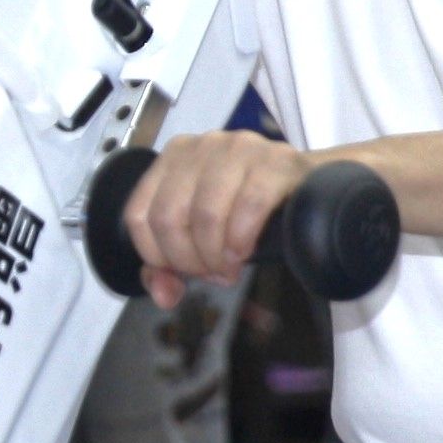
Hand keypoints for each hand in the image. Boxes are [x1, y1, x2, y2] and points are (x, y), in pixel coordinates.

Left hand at [120, 131, 308, 308]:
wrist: (304, 184)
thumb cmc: (247, 204)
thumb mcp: (200, 230)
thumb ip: (169, 264)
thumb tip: (164, 294)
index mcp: (172, 159)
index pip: (138, 216)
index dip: (157, 256)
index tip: (181, 272)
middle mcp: (200, 147)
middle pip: (169, 217)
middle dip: (190, 260)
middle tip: (211, 273)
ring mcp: (237, 148)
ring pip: (205, 215)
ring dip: (217, 256)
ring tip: (230, 267)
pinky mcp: (274, 161)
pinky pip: (248, 207)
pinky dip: (241, 240)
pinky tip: (244, 252)